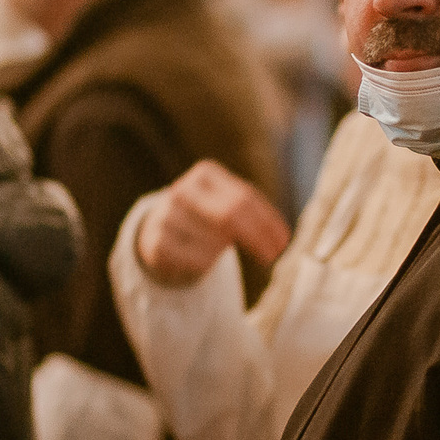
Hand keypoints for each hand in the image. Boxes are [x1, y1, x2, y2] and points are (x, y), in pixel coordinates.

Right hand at [134, 160, 292, 286]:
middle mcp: (182, 190)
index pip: (244, 197)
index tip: (283, 242)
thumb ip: (252, 214)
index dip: (267, 222)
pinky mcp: (156, 243)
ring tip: (216, 249)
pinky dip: (208, 265)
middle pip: (230, 215)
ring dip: (224, 252)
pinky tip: (201, 259)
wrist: (160, 230)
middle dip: (256, 239)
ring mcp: (166, 215)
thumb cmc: (205, 216)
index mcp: (205, 173)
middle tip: (271, 257)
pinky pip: (198, 260)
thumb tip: (280, 237)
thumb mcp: (227, 205)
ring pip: (215, 242)